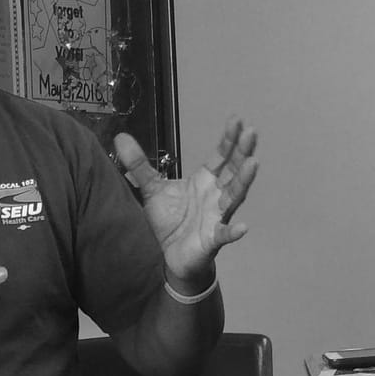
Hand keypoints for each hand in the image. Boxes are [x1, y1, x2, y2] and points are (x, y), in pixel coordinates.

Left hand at [114, 118, 257, 288]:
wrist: (168, 256)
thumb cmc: (169, 222)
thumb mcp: (151, 189)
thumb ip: (139, 164)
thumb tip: (121, 137)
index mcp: (205, 181)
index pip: (221, 156)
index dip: (229, 139)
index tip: (236, 120)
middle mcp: (216, 196)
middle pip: (233, 171)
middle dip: (242, 152)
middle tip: (251, 132)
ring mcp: (217, 217)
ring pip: (234, 197)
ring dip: (244, 181)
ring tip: (253, 163)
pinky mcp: (211, 240)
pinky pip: (224, 234)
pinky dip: (233, 232)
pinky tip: (243, 227)